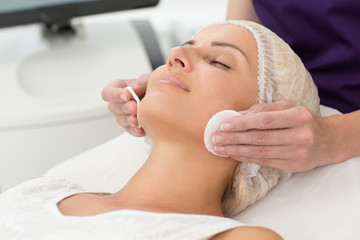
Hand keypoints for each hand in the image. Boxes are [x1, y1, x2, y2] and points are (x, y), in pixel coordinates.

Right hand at [101, 73, 149, 136]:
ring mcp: (123, 116)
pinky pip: (130, 130)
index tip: (127, 96)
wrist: (162, 98)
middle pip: (113, 108)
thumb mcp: (147, 81)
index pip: (107, 93)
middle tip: (134, 108)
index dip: (114, 95)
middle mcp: (118, 103)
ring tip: (138, 120)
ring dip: (129, 120)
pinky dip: (135, 130)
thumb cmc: (151, 87)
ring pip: (120, 120)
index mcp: (118, 89)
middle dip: (124, 108)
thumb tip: (131, 90)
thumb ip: (138, 84)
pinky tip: (141, 129)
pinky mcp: (131, 126)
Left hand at [212, 101, 337, 171]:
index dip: (242, 123)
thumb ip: (263, 109)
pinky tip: (233, 155)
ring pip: (260, 152)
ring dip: (236, 150)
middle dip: (234, 138)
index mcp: (298, 116)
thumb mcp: (288, 108)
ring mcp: (297, 153)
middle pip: (260, 138)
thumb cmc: (303, 120)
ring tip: (219, 149)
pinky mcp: (293, 166)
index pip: (264, 121)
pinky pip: (265, 161)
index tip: (224, 125)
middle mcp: (299, 135)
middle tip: (215, 139)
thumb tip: (237, 115)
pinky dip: (247, 158)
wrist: (328, 141)